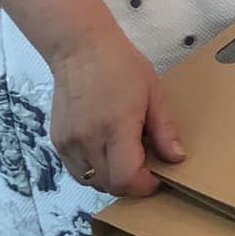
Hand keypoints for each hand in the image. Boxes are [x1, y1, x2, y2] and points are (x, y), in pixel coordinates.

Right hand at [49, 26, 183, 198]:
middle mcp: (88, 140)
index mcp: (116, 127)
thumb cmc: (122, 66)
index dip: (145, 186)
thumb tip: (176, 158)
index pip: (126, 178)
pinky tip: (105, 150)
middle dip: (132, 184)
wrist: (81, 49)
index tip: (157, 177)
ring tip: (125, 156)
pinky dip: (94, 170)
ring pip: (92, 182)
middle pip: (110, 185)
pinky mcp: (58, 141)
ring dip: (112, 179)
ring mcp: (69, 143)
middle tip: (145, 166)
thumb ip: (165, 129)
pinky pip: (77, 171)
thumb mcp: (154, 93)